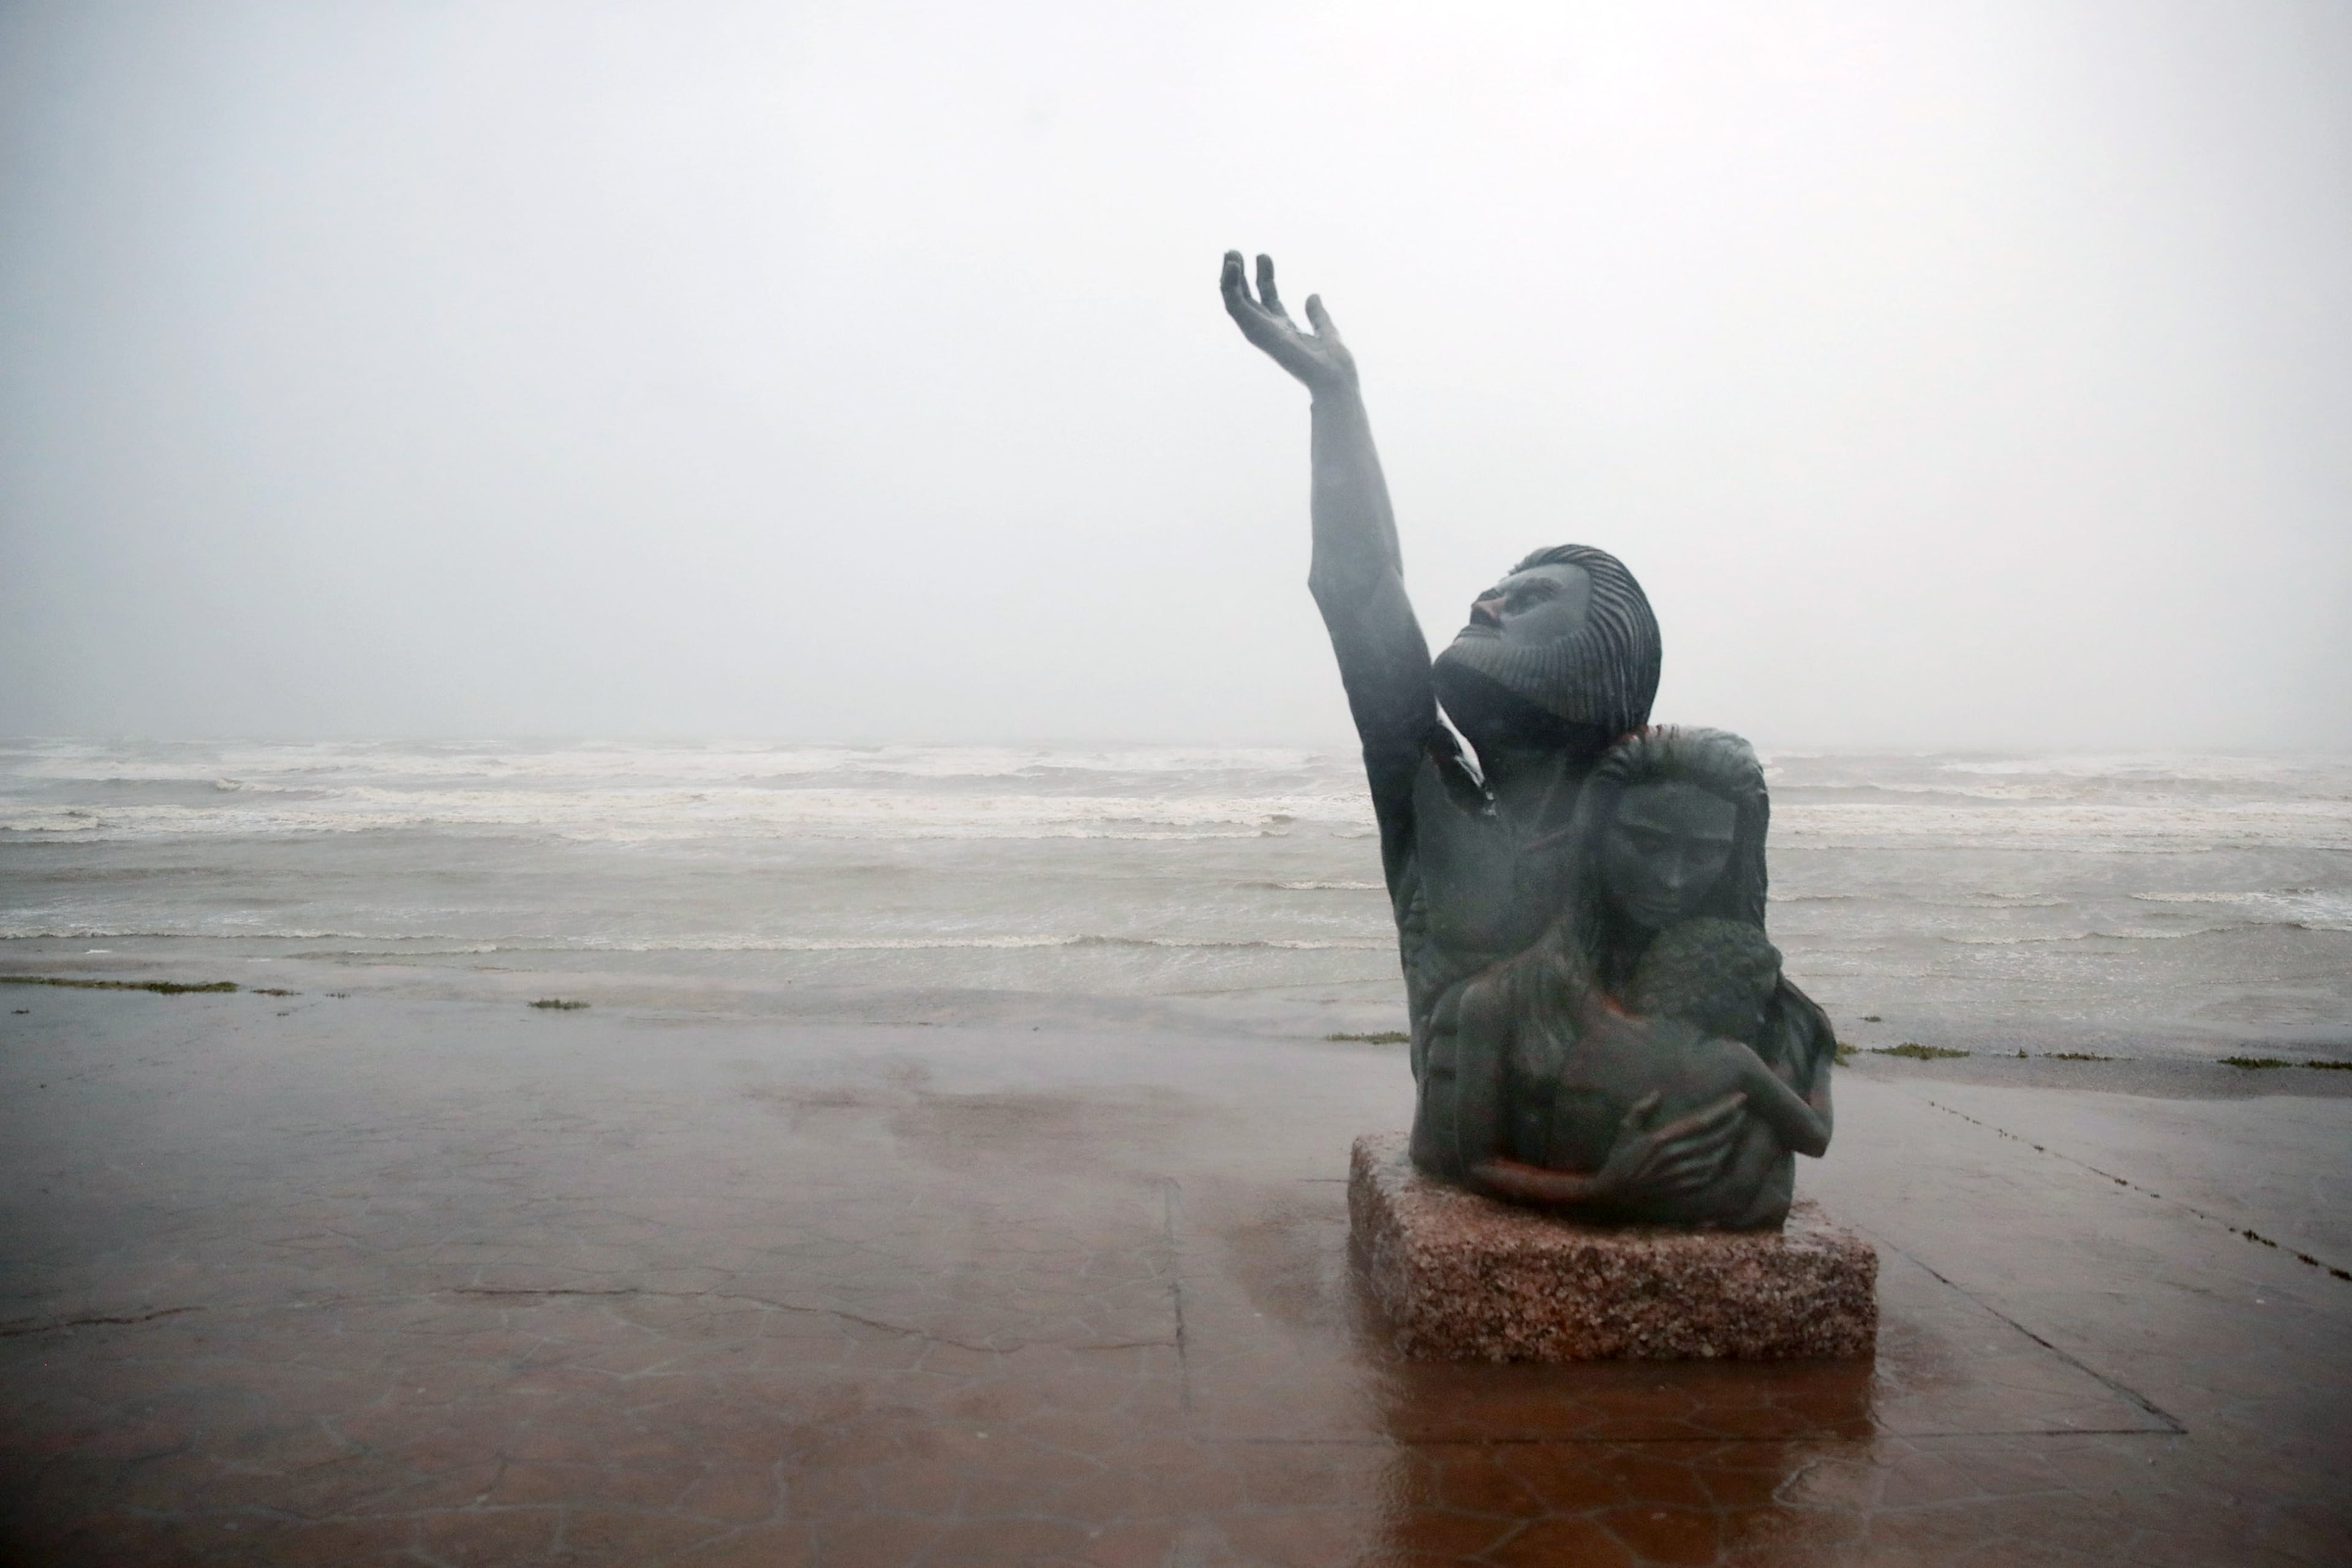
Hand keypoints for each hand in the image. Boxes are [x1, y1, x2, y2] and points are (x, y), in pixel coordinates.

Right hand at [1220, 251, 1356, 394]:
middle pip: (1247, 298)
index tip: (1263, 256)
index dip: (1263, 276)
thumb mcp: (1326, 329)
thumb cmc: (1333, 364)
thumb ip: (1317, 314)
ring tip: (1231, 254)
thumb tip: (1313, 295)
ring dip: (1229, 277)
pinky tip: (1234, 266)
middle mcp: (1268, 330)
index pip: (1267, 298)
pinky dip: (1230, 285)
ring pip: (1235, 301)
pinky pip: (1235, 305)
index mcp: (1284, 329)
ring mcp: (1260, 331)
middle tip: (1235, 251)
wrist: (1333, 378)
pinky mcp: (1255, 331)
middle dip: (1240, 275)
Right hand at [1592, 1091, 1747, 1199]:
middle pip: (1714, 1138)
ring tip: (1736, 1130)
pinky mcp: (1681, 1188)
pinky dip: (1720, 1163)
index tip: (1739, 1099)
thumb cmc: (1618, 1157)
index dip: (1724, 1110)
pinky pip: (1708, 1175)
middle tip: (1743, 1112)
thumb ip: (1641, 1109)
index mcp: (1662, 1138)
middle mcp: (1674, 1156)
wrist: (1613, 1192)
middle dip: (1733, 1124)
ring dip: (1729, 1143)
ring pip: (1716, 1157)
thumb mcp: (1625, 1128)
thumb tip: (1657, 1093)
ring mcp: (1679, 1174)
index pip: (1702, 1121)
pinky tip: (1723, 1154)